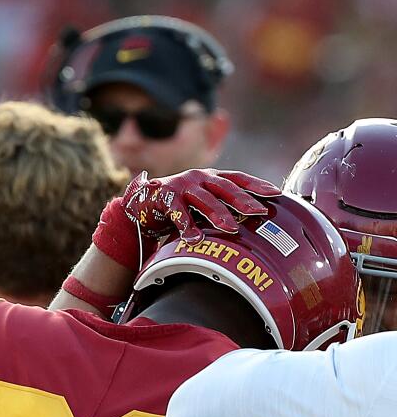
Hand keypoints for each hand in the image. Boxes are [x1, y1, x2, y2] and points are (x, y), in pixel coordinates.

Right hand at [123, 169, 281, 243]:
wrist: (140, 202)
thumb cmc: (177, 205)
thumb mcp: (201, 203)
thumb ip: (220, 208)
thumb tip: (250, 225)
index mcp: (211, 177)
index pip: (238, 178)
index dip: (256, 185)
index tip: (276, 194)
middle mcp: (198, 177)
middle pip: (225, 187)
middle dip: (243, 200)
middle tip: (259, 212)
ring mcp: (181, 185)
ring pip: (204, 199)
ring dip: (218, 214)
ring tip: (231, 228)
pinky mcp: (164, 196)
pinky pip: (177, 212)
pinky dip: (186, 225)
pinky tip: (194, 239)